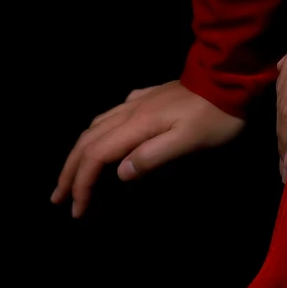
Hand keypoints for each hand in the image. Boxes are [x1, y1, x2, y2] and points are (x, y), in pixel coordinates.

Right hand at [51, 79, 243, 218]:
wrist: (229, 77)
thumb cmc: (214, 116)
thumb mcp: (188, 141)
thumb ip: (152, 156)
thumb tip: (118, 173)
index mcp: (136, 125)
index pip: (96, 157)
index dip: (82, 184)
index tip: (76, 210)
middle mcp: (130, 111)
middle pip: (87, 141)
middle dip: (69, 171)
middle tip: (57, 198)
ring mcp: (138, 101)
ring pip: (96, 126)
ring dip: (79, 152)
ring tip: (72, 173)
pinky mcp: (149, 97)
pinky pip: (112, 115)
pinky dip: (98, 133)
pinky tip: (104, 137)